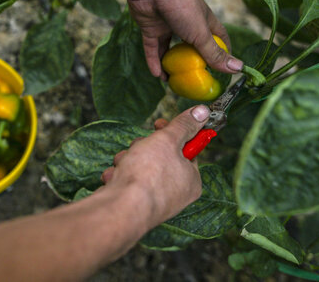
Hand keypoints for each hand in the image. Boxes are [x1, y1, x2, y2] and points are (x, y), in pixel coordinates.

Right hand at [100, 105, 208, 227]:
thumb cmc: (148, 175)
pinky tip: (116, 179)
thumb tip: (202, 111)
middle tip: (138, 148)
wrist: (120, 208)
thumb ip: (184, 125)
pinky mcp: (134, 206)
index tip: (158, 124)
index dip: (171, 133)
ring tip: (124, 164)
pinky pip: (128, 183)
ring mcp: (154, 201)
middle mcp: (176, 194)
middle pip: (161, 157)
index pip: (186, 148)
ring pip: (140, 168)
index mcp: (191, 180)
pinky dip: (120, 177)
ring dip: (128, 160)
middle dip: (143, 148)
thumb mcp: (168, 139)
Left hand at [125, 0, 242, 78]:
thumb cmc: (182, 6)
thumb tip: (238, 69)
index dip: (222, 52)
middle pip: (192, 46)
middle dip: (193, 63)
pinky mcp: (150, 28)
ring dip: (171, 64)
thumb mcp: (201, 33)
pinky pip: (152, 48)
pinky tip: (157, 75)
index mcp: (205, 20)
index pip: (219, 38)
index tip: (223, 70)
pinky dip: (154, 61)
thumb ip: (215, 53)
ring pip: (170, 49)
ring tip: (172, 82)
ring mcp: (168, 25)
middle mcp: (187, 23)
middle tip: (193, 81)